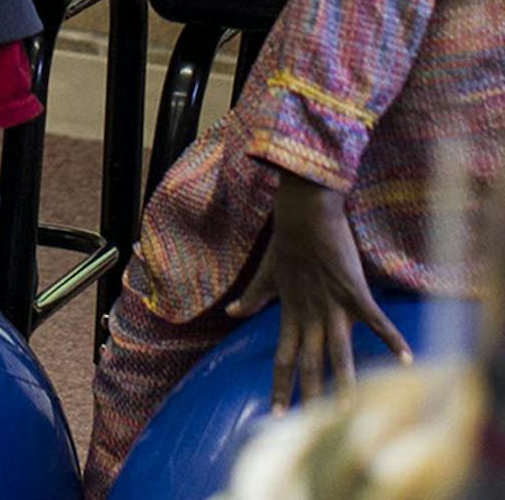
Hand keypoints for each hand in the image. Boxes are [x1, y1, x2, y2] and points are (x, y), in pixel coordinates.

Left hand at [229, 173, 412, 406]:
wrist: (303, 210)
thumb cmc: (286, 241)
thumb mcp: (265, 273)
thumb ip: (252, 297)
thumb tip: (230, 313)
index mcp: (291, 312)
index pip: (284, 357)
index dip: (281, 384)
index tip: (277, 414)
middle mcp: (310, 314)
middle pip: (310, 361)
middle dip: (310, 393)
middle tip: (310, 427)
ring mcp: (332, 303)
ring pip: (339, 350)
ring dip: (346, 380)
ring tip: (351, 409)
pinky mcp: (353, 289)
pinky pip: (375, 318)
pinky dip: (391, 338)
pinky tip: (407, 359)